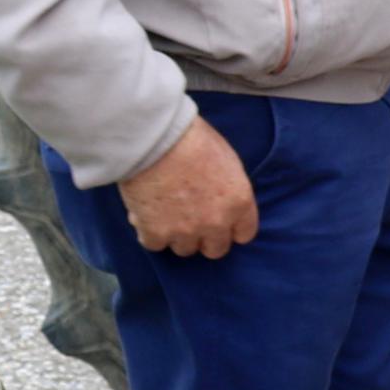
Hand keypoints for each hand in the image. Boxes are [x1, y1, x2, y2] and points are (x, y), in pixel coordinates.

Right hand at [121, 118, 259, 257]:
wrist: (155, 140)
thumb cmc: (192, 140)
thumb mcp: (227, 161)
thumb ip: (229, 189)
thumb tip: (222, 200)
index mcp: (239, 203)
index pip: (244, 234)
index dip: (230, 229)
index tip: (220, 222)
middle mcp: (217, 223)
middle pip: (215, 249)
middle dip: (204, 237)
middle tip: (190, 220)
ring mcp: (186, 231)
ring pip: (185, 249)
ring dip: (176, 234)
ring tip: (165, 213)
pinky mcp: (156, 233)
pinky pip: (154, 244)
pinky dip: (148, 232)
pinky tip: (145, 215)